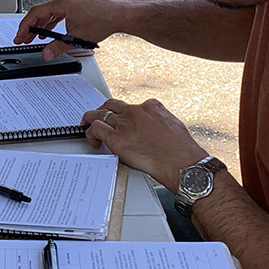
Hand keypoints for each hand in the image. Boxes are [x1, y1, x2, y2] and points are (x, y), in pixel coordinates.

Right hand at [15, 0, 119, 59]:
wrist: (119, 14)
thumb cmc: (104, 20)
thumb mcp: (77, 37)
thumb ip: (58, 47)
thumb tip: (46, 54)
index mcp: (62, 2)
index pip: (35, 13)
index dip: (24, 27)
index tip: (19, 36)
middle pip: (40, 11)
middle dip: (30, 27)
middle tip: (23, 39)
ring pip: (48, 10)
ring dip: (41, 24)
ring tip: (35, 37)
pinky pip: (57, 9)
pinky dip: (51, 20)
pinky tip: (49, 29)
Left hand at [81, 98, 202, 191]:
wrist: (181, 163)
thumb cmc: (180, 150)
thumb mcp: (172, 125)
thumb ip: (159, 123)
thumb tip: (153, 129)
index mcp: (151, 107)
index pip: (129, 105)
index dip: (121, 114)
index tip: (120, 121)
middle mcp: (136, 112)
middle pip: (111, 106)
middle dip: (103, 111)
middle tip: (98, 119)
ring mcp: (125, 124)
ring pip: (99, 114)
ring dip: (91, 120)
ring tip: (87, 126)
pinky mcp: (117, 138)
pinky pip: (96, 129)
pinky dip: (90, 133)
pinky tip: (93, 141)